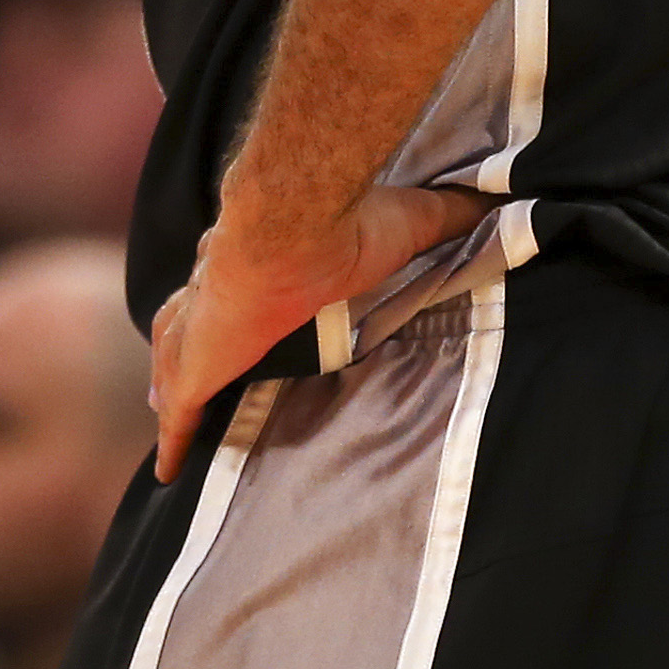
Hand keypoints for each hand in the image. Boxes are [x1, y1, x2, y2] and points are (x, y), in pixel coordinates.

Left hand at [150, 180, 493, 481]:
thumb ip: (452, 212)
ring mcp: (204, 326)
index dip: (236, 291)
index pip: (241, 273)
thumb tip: (503, 201)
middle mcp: (224, 286)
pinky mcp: (198, 362)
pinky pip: (178, 409)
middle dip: (185, 338)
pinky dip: (172, 437)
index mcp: (265, 255)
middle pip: (189, 316)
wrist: (297, 220)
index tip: (245, 309)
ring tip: (168, 409)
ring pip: (172, 355)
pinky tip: (165, 467)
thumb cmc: (349, 220)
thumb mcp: (413, 217)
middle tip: (188, 371)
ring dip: (169, 381)